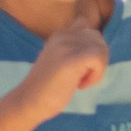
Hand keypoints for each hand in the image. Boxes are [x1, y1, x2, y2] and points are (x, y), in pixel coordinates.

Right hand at [21, 0, 110, 118]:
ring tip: (80, 81)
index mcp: (60, 35)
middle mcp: (62, 36)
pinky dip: (96, 75)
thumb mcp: (63, 61)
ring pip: (101, 48)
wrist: (30, 101)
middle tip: (82, 76)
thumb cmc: (48, 87)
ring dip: (97, 68)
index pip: (88, 28)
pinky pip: (98, 58)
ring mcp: (66, 45)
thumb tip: (101, 47)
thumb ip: (77, 50)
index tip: (81, 66)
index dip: (92, 48)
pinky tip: (80, 85)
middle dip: (97, 59)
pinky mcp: (71, 58)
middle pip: (98, 37)